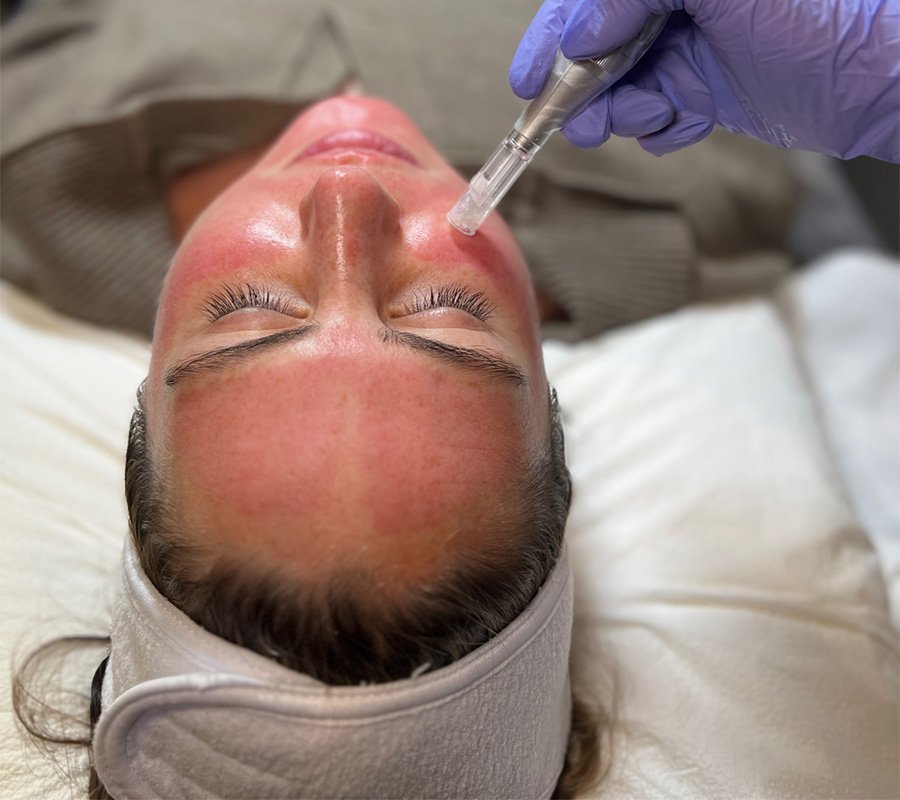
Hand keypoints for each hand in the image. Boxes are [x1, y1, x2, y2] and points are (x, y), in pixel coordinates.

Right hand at [509, 0, 898, 160]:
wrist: (882, 77)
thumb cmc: (820, 13)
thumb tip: (580, 37)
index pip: (594, 1)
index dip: (555, 35)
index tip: (527, 81)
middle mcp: (677, 5)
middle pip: (599, 45)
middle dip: (583, 87)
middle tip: (577, 123)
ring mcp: (691, 46)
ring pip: (623, 84)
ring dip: (622, 110)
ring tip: (651, 117)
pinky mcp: (706, 89)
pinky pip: (658, 112)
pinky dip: (659, 127)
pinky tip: (681, 124)